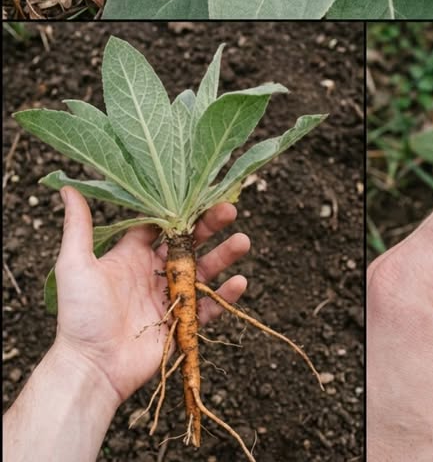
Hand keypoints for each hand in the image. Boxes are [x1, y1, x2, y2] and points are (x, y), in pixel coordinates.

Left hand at [52, 187, 249, 406]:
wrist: (91, 366)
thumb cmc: (80, 315)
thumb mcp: (75, 265)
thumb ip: (78, 227)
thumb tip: (67, 188)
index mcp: (133, 257)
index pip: (161, 226)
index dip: (179, 211)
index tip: (197, 193)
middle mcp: (154, 273)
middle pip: (189, 244)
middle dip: (210, 227)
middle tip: (230, 210)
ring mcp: (170, 298)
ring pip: (204, 271)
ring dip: (224, 256)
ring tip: (242, 241)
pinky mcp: (180, 324)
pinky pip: (208, 307)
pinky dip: (225, 296)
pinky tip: (239, 281)